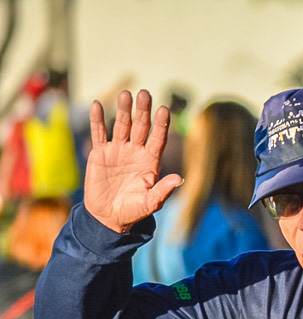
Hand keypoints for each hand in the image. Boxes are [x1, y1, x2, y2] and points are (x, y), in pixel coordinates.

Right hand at [84, 90, 182, 232]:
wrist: (108, 217)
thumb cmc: (133, 211)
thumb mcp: (150, 203)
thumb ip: (163, 190)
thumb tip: (180, 179)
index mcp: (151, 161)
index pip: (158, 139)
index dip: (162, 125)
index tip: (165, 109)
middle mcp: (136, 152)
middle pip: (141, 127)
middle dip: (143, 111)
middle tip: (145, 94)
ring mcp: (118, 150)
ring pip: (121, 125)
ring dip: (123, 110)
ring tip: (125, 94)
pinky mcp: (100, 153)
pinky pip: (99, 133)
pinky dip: (97, 120)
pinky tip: (98, 105)